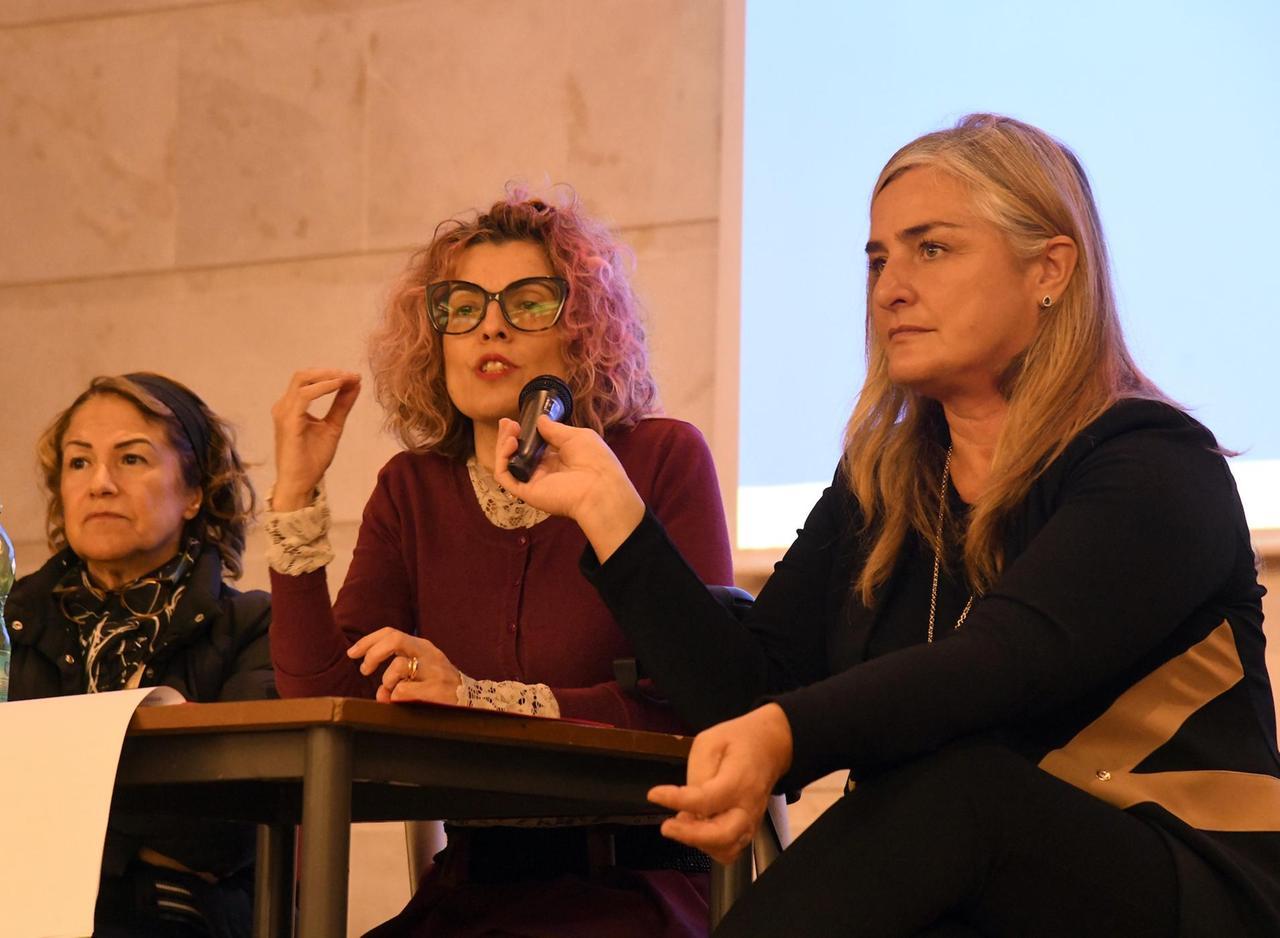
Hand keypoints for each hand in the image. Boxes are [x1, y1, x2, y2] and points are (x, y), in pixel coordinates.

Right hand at [270, 369, 361, 510]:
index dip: (331, 374)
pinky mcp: (288, 422)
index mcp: (293, 406)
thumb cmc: (312, 458)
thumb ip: (342, 405)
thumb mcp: (333, 426)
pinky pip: (304, 396)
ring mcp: (284, 412)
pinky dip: (323, 388)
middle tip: (351, 375)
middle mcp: (285, 406)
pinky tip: (338, 387)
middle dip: (329, 372)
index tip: (354, 376)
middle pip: (303, 375)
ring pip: (303, 381)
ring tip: (348, 379)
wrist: (300, 483)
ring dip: (328, 377)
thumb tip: (355, 384)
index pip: (309, 381)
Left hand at [347, 627, 462, 704]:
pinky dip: (396, 697)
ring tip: (391, 691)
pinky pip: (404, 690)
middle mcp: (429, 653)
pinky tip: (403, 701)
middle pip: (394, 639)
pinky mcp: (437, 689)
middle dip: (373, 653)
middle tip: (364, 670)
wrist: (473, 702)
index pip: (391, 633)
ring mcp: (434, 670)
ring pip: (398, 665)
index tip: (352, 653)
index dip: (368, 641)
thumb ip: (395, 679)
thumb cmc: (439, 687)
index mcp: (421, 647)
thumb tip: (379, 694)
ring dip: (386, 681)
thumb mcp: (418, 675)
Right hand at [492, 415, 644, 561]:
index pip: (533, 447)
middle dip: (509, 437)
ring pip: (508, 465)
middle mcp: (543, 472)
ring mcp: (533, 482)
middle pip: (517, 455)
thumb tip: (540, 419)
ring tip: (510, 429)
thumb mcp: (575, 436)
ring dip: (504, 445)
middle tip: (507, 422)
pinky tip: (511, 443)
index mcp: (557, 460)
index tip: (517, 420)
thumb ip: (555, 429)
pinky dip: (502, 459)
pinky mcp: (526, 492)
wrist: (600, 487)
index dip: (524, 434)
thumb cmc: (595, 460)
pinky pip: (505, 476)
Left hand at [648, 703, 793, 864]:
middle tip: (667, 826)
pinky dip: (710, 847)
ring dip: (700, 843)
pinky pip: (730, 849)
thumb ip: (698, 773)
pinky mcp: (748, 828)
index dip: (676, 800)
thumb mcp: (710, 742)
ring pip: (727, 849)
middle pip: (722, 836)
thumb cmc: (737, 740)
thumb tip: (687, 802)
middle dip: (691, 836)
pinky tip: (695, 830)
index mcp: (738, 781)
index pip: (706, 799)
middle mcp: (747, 807)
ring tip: (680, 826)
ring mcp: (751, 821)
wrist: (770, 745)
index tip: (653, 795)